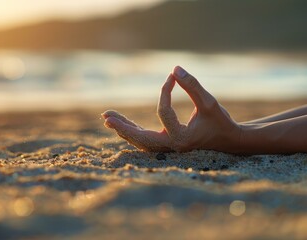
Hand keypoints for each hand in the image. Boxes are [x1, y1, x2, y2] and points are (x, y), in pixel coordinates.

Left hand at [102, 66, 240, 151]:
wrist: (228, 140)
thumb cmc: (220, 122)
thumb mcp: (208, 102)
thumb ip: (192, 86)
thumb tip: (174, 69)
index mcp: (182, 139)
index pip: (164, 113)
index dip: (165, 91)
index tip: (172, 76)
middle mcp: (171, 147)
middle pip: (140, 138)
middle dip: (122, 126)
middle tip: (105, 116)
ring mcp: (167, 148)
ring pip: (139, 141)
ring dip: (124, 128)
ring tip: (107, 117)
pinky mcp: (165, 145)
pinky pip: (144, 140)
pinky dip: (132, 131)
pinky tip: (122, 123)